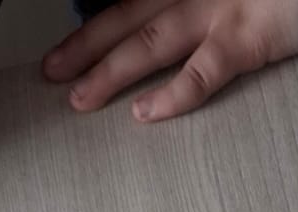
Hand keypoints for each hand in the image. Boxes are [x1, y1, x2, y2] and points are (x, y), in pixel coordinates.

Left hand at [43, 0, 297, 122]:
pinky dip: (172, 95)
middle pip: (126, 15)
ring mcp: (218, 10)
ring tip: (80, 98)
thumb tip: (160, 22)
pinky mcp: (245, 39)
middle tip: (52, 72)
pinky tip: (144, 114)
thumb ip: (195, 5)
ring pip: (149, 42)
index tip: (68, 42)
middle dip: (85, 45)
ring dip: (109, 71)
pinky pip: (202, 72)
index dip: (95, 20)